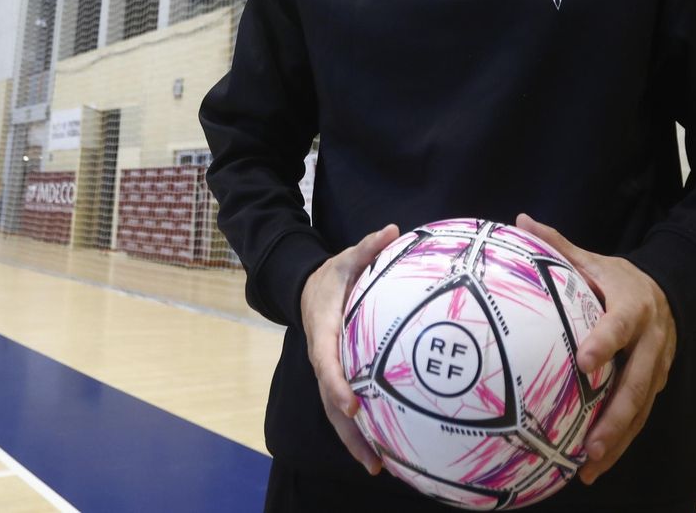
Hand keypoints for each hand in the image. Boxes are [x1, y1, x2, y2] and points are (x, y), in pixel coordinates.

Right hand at [301, 223, 399, 474]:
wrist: (305, 287)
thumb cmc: (330, 275)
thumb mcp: (344, 258)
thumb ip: (367, 247)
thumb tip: (391, 230)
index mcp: (323, 329)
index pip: (327, 361)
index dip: (337, 384)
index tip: (351, 405)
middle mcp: (323, 355)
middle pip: (330, 400)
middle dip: (348, 430)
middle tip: (372, 457)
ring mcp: (328, 370)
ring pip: (336, 410)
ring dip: (354, 439)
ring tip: (378, 466)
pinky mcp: (338, 376)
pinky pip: (345, 406)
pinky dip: (360, 429)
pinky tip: (383, 449)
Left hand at [514, 214, 675, 484]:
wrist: (672, 291)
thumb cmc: (618, 278)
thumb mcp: (594, 259)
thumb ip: (558, 245)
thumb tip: (519, 221)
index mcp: (634, 306)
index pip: (620, 326)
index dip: (604, 344)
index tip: (584, 363)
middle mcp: (652, 341)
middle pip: (637, 384)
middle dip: (615, 418)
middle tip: (589, 445)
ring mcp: (658, 367)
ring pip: (641, 409)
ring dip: (617, 440)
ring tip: (589, 467)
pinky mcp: (657, 385)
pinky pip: (640, 416)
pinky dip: (621, 441)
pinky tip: (595, 464)